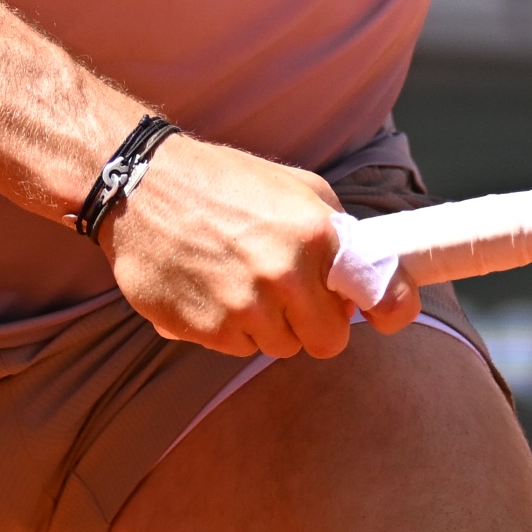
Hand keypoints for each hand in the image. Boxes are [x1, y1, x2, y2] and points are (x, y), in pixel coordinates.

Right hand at [97, 136, 420, 358]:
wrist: (140, 186)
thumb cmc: (224, 182)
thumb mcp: (297, 188)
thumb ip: (337, 233)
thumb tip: (365, 280)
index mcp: (315, 235)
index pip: (383, 296)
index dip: (391, 312)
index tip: (386, 314)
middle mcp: (283, 275)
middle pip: (328, 341)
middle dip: (315, 323)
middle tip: (291, 294)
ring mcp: (242, 307)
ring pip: (279, 347)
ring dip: (268, 324)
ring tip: (240, 279)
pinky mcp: (205, 329)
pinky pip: (236, 349)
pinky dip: (228, 327)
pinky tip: (210, 288)